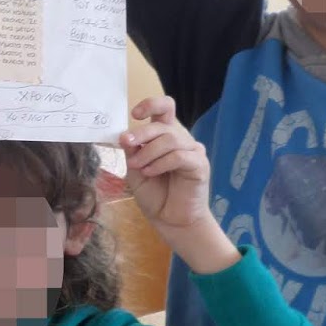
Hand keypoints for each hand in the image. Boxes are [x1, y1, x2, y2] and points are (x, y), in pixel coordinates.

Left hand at [121, 96, 236, 273]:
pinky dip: (160, 163)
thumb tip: (125, 135)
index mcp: (165, 135)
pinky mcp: (200, 165)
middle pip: (162, 123)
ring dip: (148, 152)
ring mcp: (193, 150)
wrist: (171, 220)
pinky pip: (179, 156)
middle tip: (126, 144)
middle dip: (141, 133)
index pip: (164, 107)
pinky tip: (150, 172)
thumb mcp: (136, 170)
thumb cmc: (155, 195)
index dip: (151, 104)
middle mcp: (181, 138)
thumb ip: (133, 151)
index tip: (135, 114)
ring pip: (170, 139)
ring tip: (138, 167)